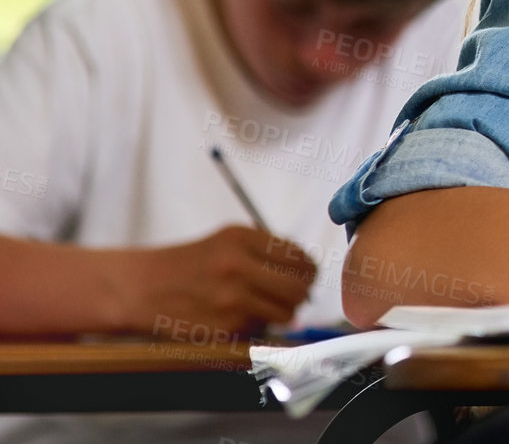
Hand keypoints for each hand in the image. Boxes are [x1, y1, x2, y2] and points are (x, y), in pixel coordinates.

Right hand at [124, 225, 315, 334]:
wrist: (142, 287)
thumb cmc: (192, 262)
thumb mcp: (229, 239)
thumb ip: (269, 251)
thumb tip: (308, 274)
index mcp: (241, 238)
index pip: (300, 257)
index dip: (309, 269)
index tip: (305, 275)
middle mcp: (236, 266)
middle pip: (300, 287)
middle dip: (302, 293)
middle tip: (295, 294)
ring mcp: (229, 299)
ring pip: (286, 313)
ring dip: (283, 312)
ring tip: (265, 305)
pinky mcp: (222, 327)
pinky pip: (260, 329)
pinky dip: (258, 325)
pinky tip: (240, 315)